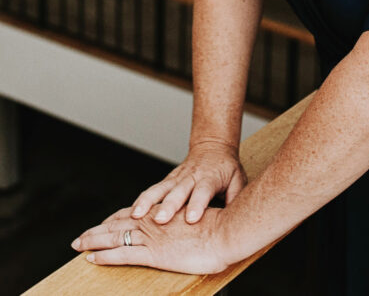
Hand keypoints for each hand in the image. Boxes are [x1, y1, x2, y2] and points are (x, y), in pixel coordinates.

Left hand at [72, 205, 236, 274]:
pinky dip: (105, 256)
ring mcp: (151, 238)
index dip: (113, 220)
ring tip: (77, 245)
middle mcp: (152, 223)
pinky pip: (123, 255)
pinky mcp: (154, 255)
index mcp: (162, 214)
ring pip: (114, 238)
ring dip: (93, 241)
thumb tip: (185, 226)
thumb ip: (185, 222)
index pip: (130, 215)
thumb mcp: (199, 221)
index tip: (102, 224)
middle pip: (116, 224)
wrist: (227, 233)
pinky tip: (92, 259)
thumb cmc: (220, 228)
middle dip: (96, 231)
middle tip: (79, 238)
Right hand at [128, 142, 246, 223]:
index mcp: (209, 177)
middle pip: (178, 192)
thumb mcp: (238, 180)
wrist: (212, 147)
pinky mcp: (167, 180)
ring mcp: (176, 177)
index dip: (197, 205)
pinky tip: (130, 212)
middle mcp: (191, 177)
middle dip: (168, 206)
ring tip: (136, 215)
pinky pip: (152, 190)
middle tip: (160, 220)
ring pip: (159, 189)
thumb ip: (235, 198)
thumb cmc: (227, 168)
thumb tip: (235, 220)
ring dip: (147, 202)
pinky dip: (141, 201)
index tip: (191, 219)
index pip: (203, 192)